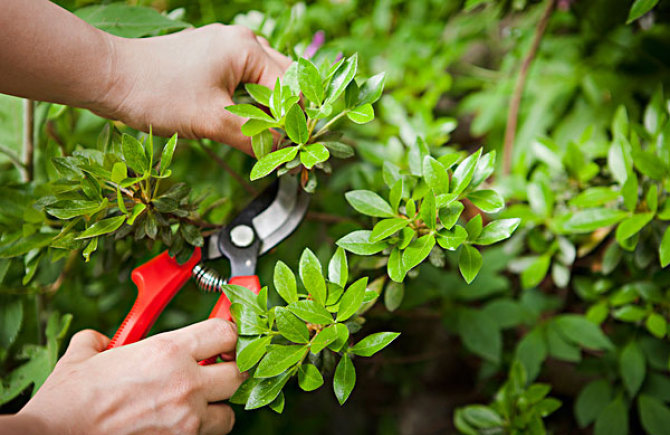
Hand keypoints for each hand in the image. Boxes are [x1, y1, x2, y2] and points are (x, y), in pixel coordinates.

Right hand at [17, 319, 244, 434]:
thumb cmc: (68, 401)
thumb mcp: (85, 355)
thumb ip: (104, 340)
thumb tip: (105, 340)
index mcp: (168, 351)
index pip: (226, 333)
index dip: (229, 333)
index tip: (226, 337)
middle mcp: (185, 384)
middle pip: (239, 373)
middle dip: (230, 371)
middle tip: (216, 370)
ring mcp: (186, 420)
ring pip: (229, 413)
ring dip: (218, 406)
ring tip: (197, 403)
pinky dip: (199, 430)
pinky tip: (178, 423)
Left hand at [93, 24, 291, 154]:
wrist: (110, 77)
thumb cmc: (157, 93)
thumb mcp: (211, 121)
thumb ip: (255, 138)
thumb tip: (286, 155)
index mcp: (247, 48)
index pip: (291, 90)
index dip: (296, 123)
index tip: (296, 152)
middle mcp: (242, 41)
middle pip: (285, 82)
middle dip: (287, 115)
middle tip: (286, 147)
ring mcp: (227, 47)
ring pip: (266, 82)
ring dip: (269, 110)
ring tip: (268, 139)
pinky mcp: (213, 58)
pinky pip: (247, 80)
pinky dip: (252, 103)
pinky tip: (247, 124)